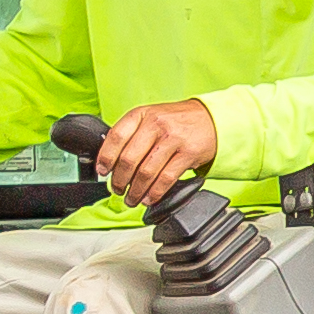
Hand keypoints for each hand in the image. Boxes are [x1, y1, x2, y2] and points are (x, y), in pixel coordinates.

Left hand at [98, 98, 224, 205]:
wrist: (212, 119)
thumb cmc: (176, 121)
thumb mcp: (151, 117)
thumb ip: (132, 134)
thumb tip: (109, 160)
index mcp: (142, 114)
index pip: (116, 137)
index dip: (105, 157)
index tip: (102, 171)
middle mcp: (156, 124)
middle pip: (129, 159)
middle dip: (119, 180)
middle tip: (116, 190)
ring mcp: (173, 138)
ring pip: (146, 172)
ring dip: (135, 191)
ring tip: (131, 199)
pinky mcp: (188, 153)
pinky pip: (166, 178)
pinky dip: (154, 193)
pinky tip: (149, 198)